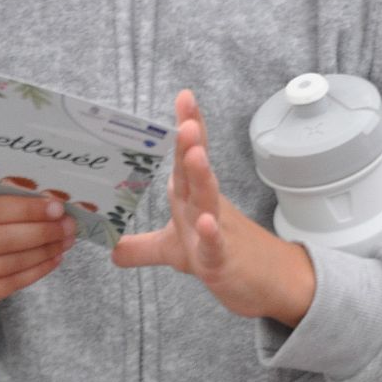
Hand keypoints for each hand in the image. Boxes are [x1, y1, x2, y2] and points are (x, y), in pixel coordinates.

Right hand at [0, 192, 75, 320]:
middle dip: (43, 231)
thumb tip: (47, 203)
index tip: (57, 207)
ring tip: (65, 241)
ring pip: (10, 263)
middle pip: (4, 238)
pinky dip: (36, 271)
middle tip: (68, 225)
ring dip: (44, 251)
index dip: (28, 209)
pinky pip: (8, 284)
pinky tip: (53, 259)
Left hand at [114, 90, 315, 327]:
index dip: (187, 127)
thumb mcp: (174, 251)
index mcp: (192, 198)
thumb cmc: (224, 257)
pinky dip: (211, 234)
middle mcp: (206, 207)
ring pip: (209, 200)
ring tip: (195, 153)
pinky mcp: (223, 260)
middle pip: (197, 170)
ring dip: (202, 176)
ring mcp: (217, 232)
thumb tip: (111, 249)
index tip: (184, 98)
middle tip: (187, 117)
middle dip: (191, 142)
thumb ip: (143, 247)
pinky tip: (206, 223)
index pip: (187, 157)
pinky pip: (216, 245)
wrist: (270, 284)